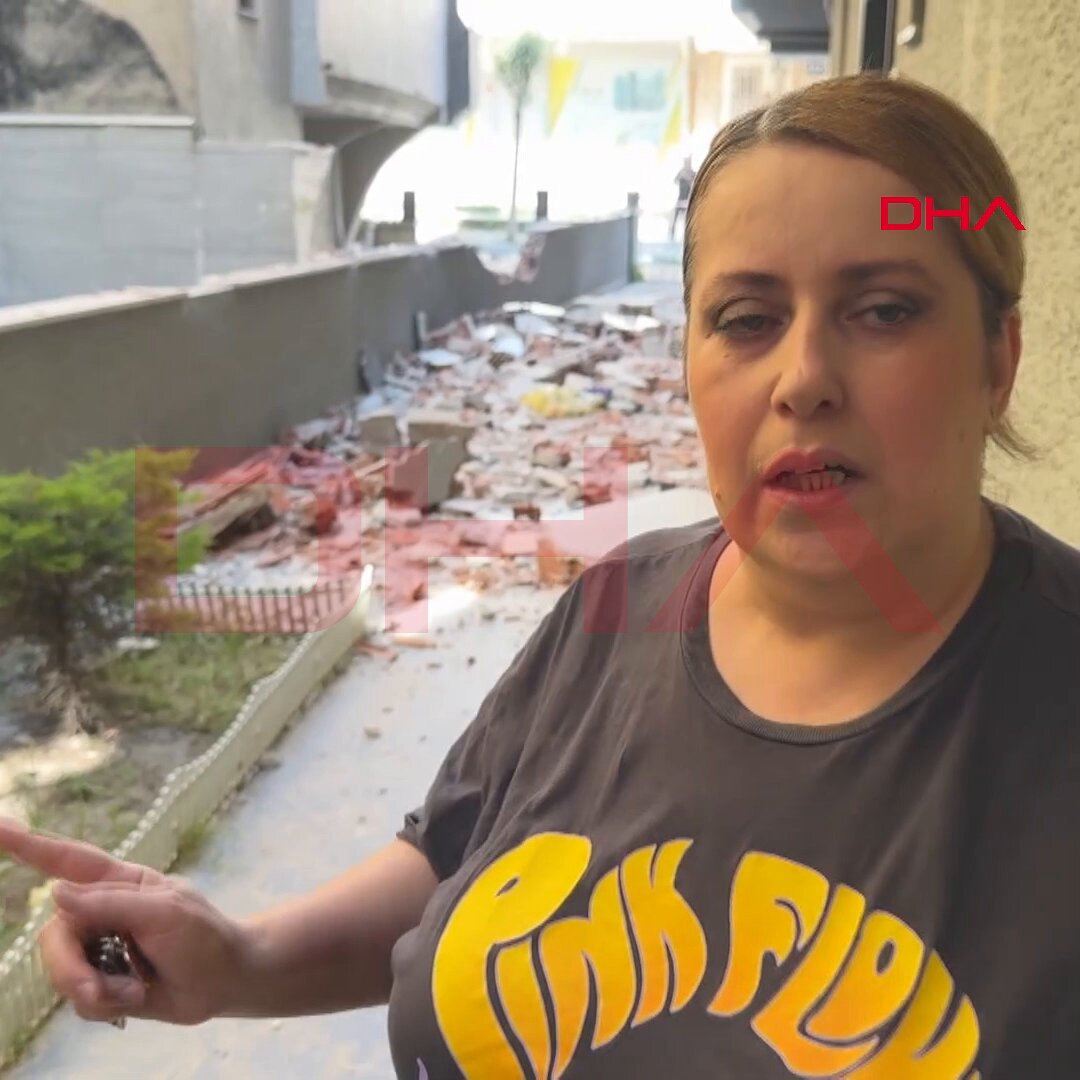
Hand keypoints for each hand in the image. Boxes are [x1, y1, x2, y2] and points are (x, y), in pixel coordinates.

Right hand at [0, 818, 250, 1026]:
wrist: (224, 983)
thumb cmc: (203, 935)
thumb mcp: (165, 912)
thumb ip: (110, 904)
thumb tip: (55, 892)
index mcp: (118, 882)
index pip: (68, 859)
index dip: (29, 844)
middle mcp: (100, 912)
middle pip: (54, 936)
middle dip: (70, 968)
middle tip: (95, 989)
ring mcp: (98, 949)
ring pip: (61, 972)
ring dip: (94, 989)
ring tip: (134, 990)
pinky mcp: (100, 982)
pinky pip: (78, 1000)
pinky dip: (105, 1006)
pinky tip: (135, 997)